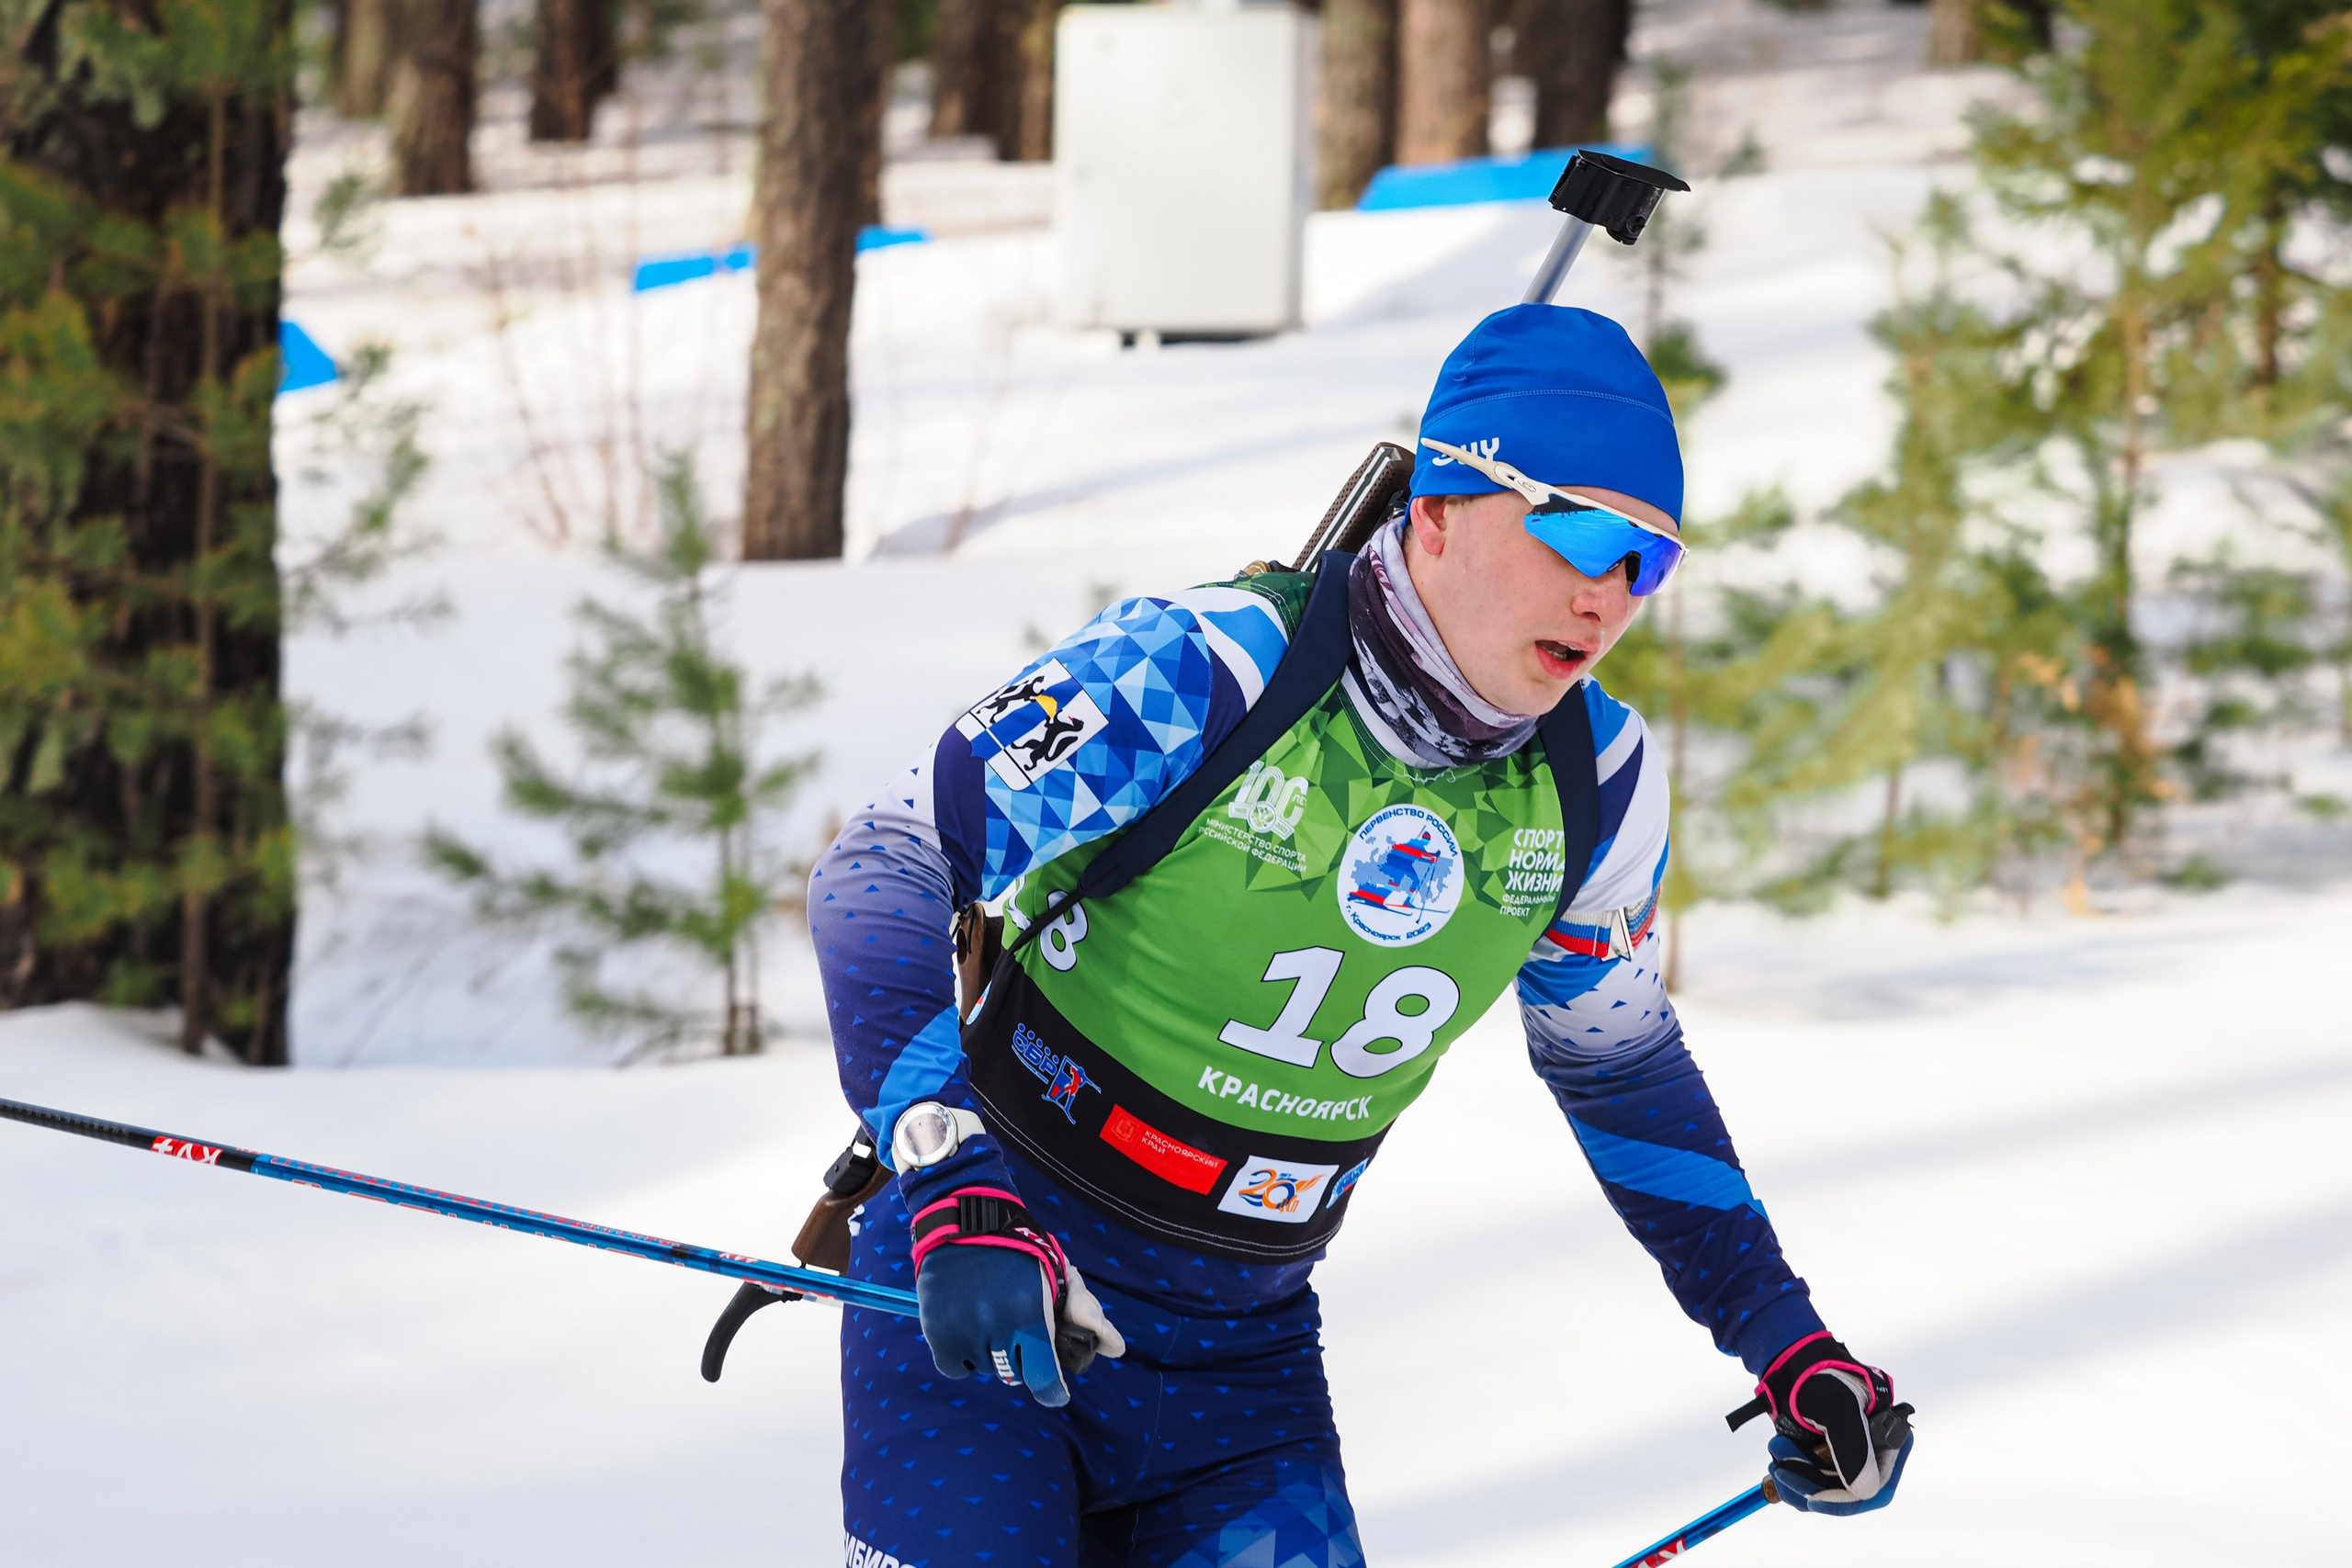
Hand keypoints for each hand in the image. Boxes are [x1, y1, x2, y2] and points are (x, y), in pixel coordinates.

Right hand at [909, 1185, 1123, 1406]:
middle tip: (1018, 1329)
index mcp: (1031, 1313)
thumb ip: (1086, 1313)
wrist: (964, 1218)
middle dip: (1023, 1358)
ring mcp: (963, 1332)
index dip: (1052, 1389)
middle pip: (1016, 1373)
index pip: (1043, 1378)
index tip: (1056, 1390)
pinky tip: (968, 1329)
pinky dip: (964, 1356)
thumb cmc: (1019, 1247)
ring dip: (993, 1353)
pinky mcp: (937, 1333)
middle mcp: (996, 1328)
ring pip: (987, 1368)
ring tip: (991, 1318)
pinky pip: (957, 1367)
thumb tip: (1117, 1349)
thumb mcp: (1058, 1273)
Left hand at [1734, 1332, 1913, 1515]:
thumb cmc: (1820, 1377)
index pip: (1876, 1488)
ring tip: (1777, 1447)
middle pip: (1843, 1493)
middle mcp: (1870, 1454)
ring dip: (1794, 1477)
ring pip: (1822, 1491)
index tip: (1811, 1499)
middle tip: (1779, 1467)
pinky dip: (1790, 1475)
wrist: (1791, 1362)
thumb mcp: (1838, 1410)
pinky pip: (1808, 1484)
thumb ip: (1853, 1448)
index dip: (1844, 1501)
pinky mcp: (1823, 1458)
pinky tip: (1777, 1452)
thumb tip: (1865, 1492)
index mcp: (1888, 1441)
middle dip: (1808, 1484)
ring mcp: (1845, 1457)